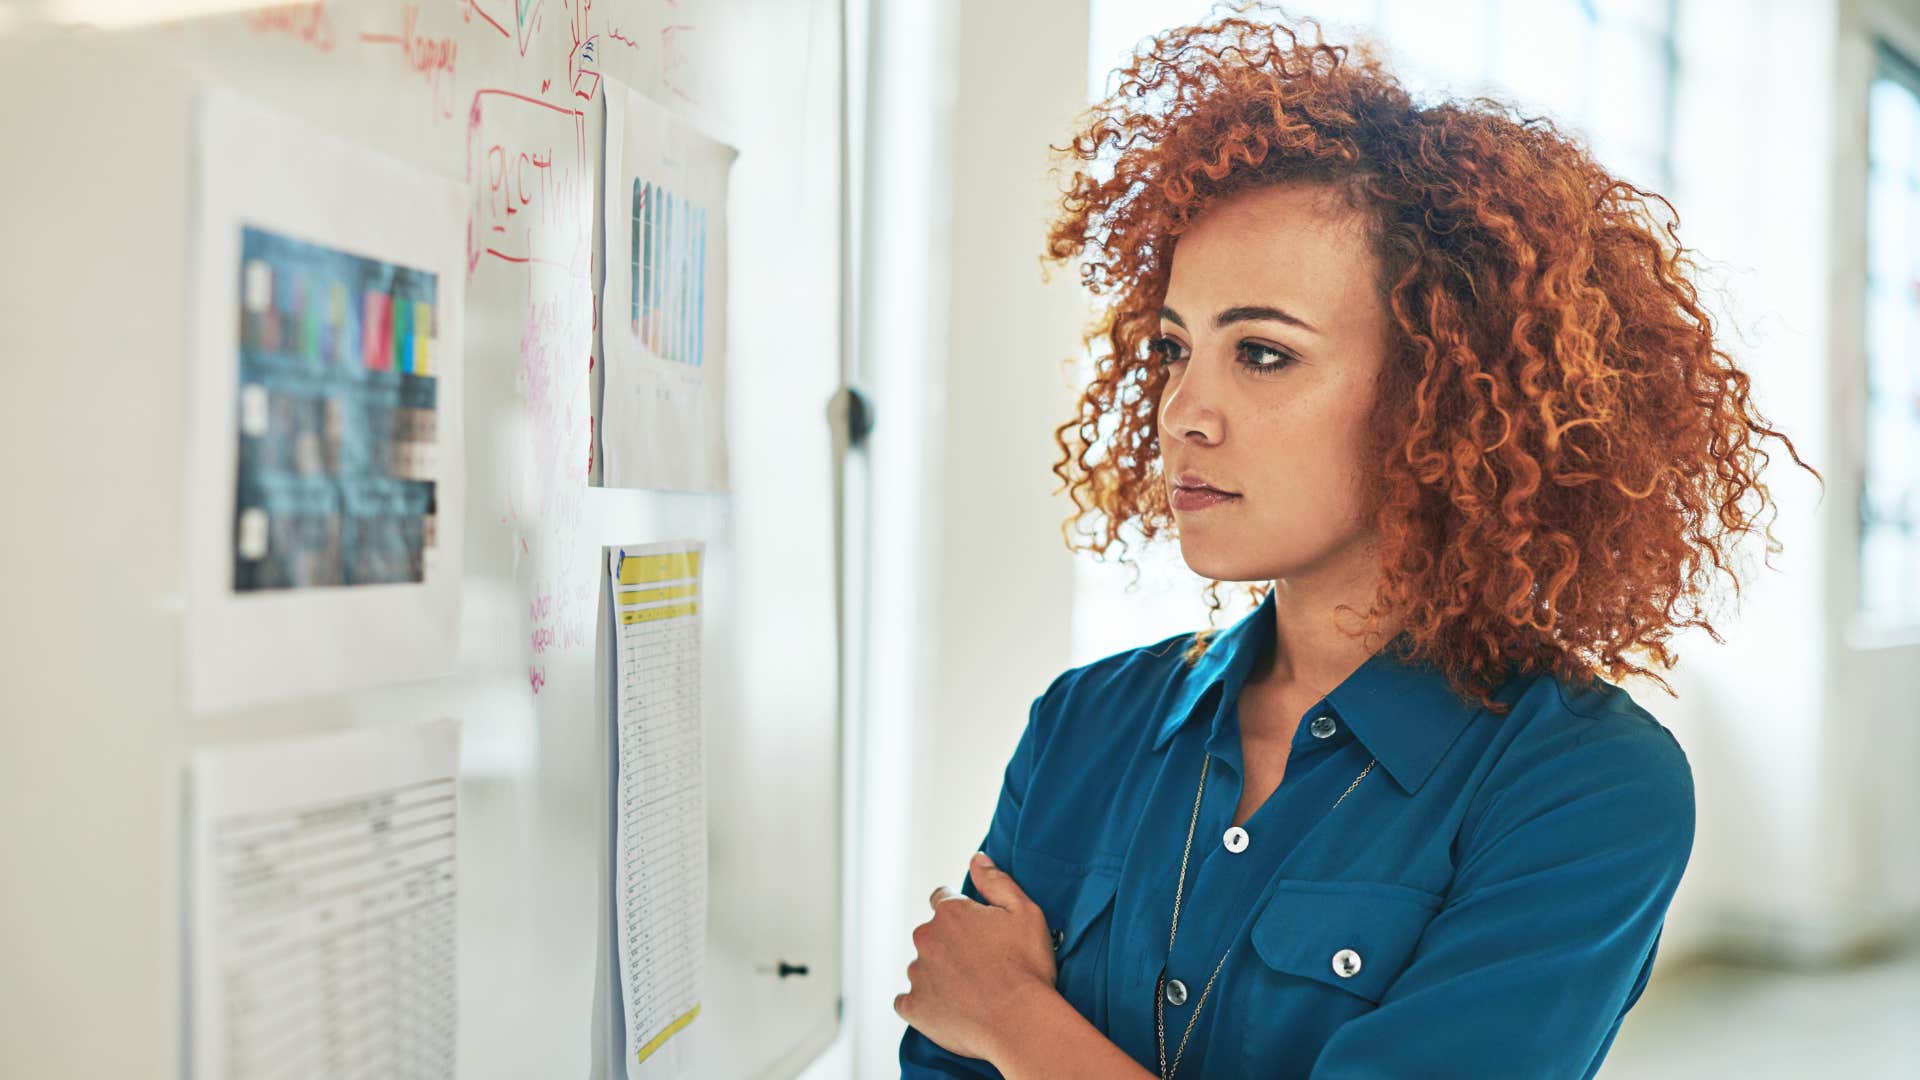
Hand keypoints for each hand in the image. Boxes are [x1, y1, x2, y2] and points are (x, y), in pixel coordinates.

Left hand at [894, 851, 1058, 1061]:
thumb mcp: (1024, 912)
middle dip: (948, 944)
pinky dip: (921, 1004)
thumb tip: (977, 858)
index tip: (974, 928)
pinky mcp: (914, 1007)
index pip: (941, 899)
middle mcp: (927, 938)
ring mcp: (918, 974)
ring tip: (968, 991)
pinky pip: (907, 1002)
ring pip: (920, 967)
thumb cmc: (1027, 967)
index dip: (959, 912)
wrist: (1020, 1022)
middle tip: (978, 964)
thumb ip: (996, 881)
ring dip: (936, 974)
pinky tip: (945, 1009)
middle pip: (930, 934)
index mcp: (951, 913)